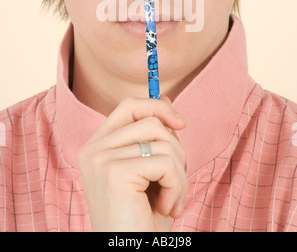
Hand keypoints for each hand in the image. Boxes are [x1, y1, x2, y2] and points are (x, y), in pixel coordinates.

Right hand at [77, 96, 187, 231]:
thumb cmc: (141, 219)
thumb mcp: (151, 171)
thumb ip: (154, 137)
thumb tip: (167, 100)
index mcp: (97, 147)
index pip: (128, 105)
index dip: (157, 106)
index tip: (180, 124)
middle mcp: (93, 149)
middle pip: (149, 118)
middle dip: (176, 147)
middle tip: (177, 179)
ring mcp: (100, 158)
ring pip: (162, 139)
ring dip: (180, 171)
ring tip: (173, 200)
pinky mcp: (114, 172)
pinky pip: (165, 163)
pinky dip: (178, 186)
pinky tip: (167, 209)